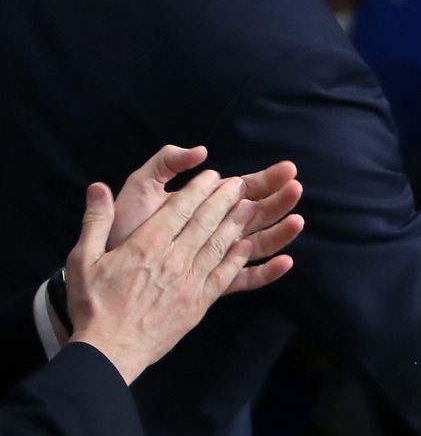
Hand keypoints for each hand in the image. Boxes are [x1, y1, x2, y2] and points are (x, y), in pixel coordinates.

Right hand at [67, 170, 270, 383]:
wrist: (110, 350)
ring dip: (237, 224)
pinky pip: (225, 275)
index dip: (199, 190)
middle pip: (206, 222)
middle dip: (225, 199)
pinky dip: (238, 258)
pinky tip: (247, 246)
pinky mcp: (200, 303)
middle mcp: (174, 259)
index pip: (179, 209)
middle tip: (240, 183)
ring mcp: (190, 282)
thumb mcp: (82, 259)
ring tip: (252, 205)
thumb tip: (98, 187)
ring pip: (220, 245)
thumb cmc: (93, 305)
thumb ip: (95, 221)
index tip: (214, 175)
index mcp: (146, 246)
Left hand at [106, 145, 302, 294]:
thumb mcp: (140, 187)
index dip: (265, 179)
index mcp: (202, 206)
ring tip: (298, 220)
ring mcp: (214, 258)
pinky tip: (286, 262)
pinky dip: (266, 272)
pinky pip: (244, 279)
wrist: (107, 273)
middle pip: (255, 214)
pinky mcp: (211, 285)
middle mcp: (213, 231)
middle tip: (296, 187)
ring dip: (278, 232)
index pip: (242, 190)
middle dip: (278, 200)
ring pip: (256, 244)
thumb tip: (201, 150)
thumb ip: (166, 163)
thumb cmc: (122, 229)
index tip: (288, 169)